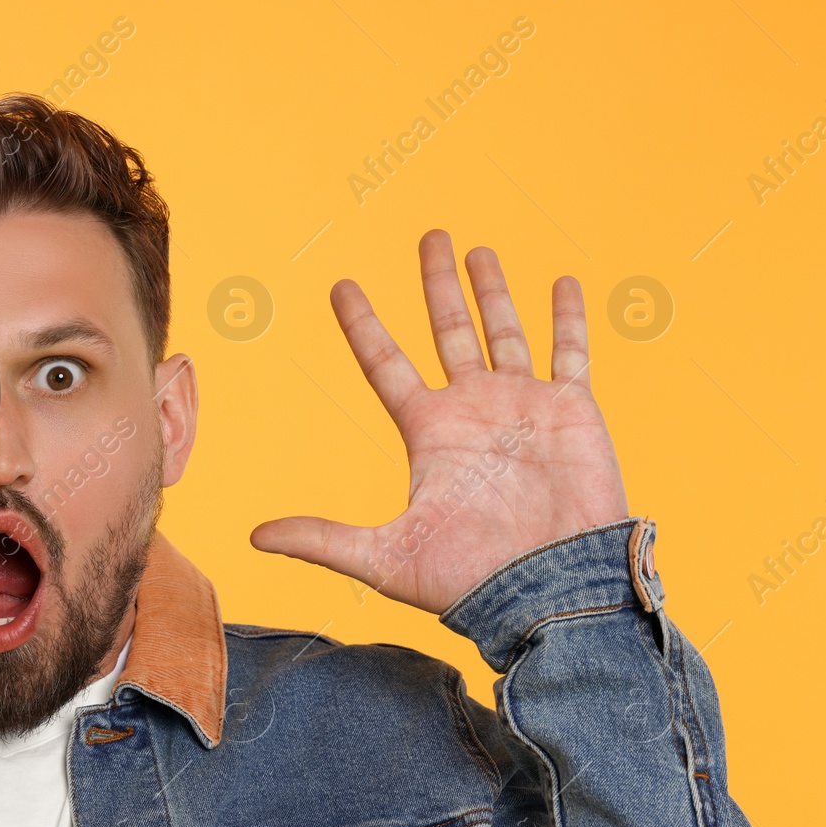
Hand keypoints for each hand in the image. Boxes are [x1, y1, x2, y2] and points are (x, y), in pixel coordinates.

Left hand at [251, 229, 627, 614]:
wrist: (549, 591)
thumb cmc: (470, 580)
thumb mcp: (384, 558)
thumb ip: (322, 539)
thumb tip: (253, 537)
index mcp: (427, 430)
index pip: (385, 362)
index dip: (363, 324)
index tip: (340, 286)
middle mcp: (471, 409)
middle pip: (448, 329)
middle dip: (438, 283)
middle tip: (430, 236)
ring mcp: (522, 405)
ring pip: (504, 331)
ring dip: (493, 290)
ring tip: (479, 250)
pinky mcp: (572, 411)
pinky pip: (571, 353)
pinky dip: (568, 319)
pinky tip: (563, 282)